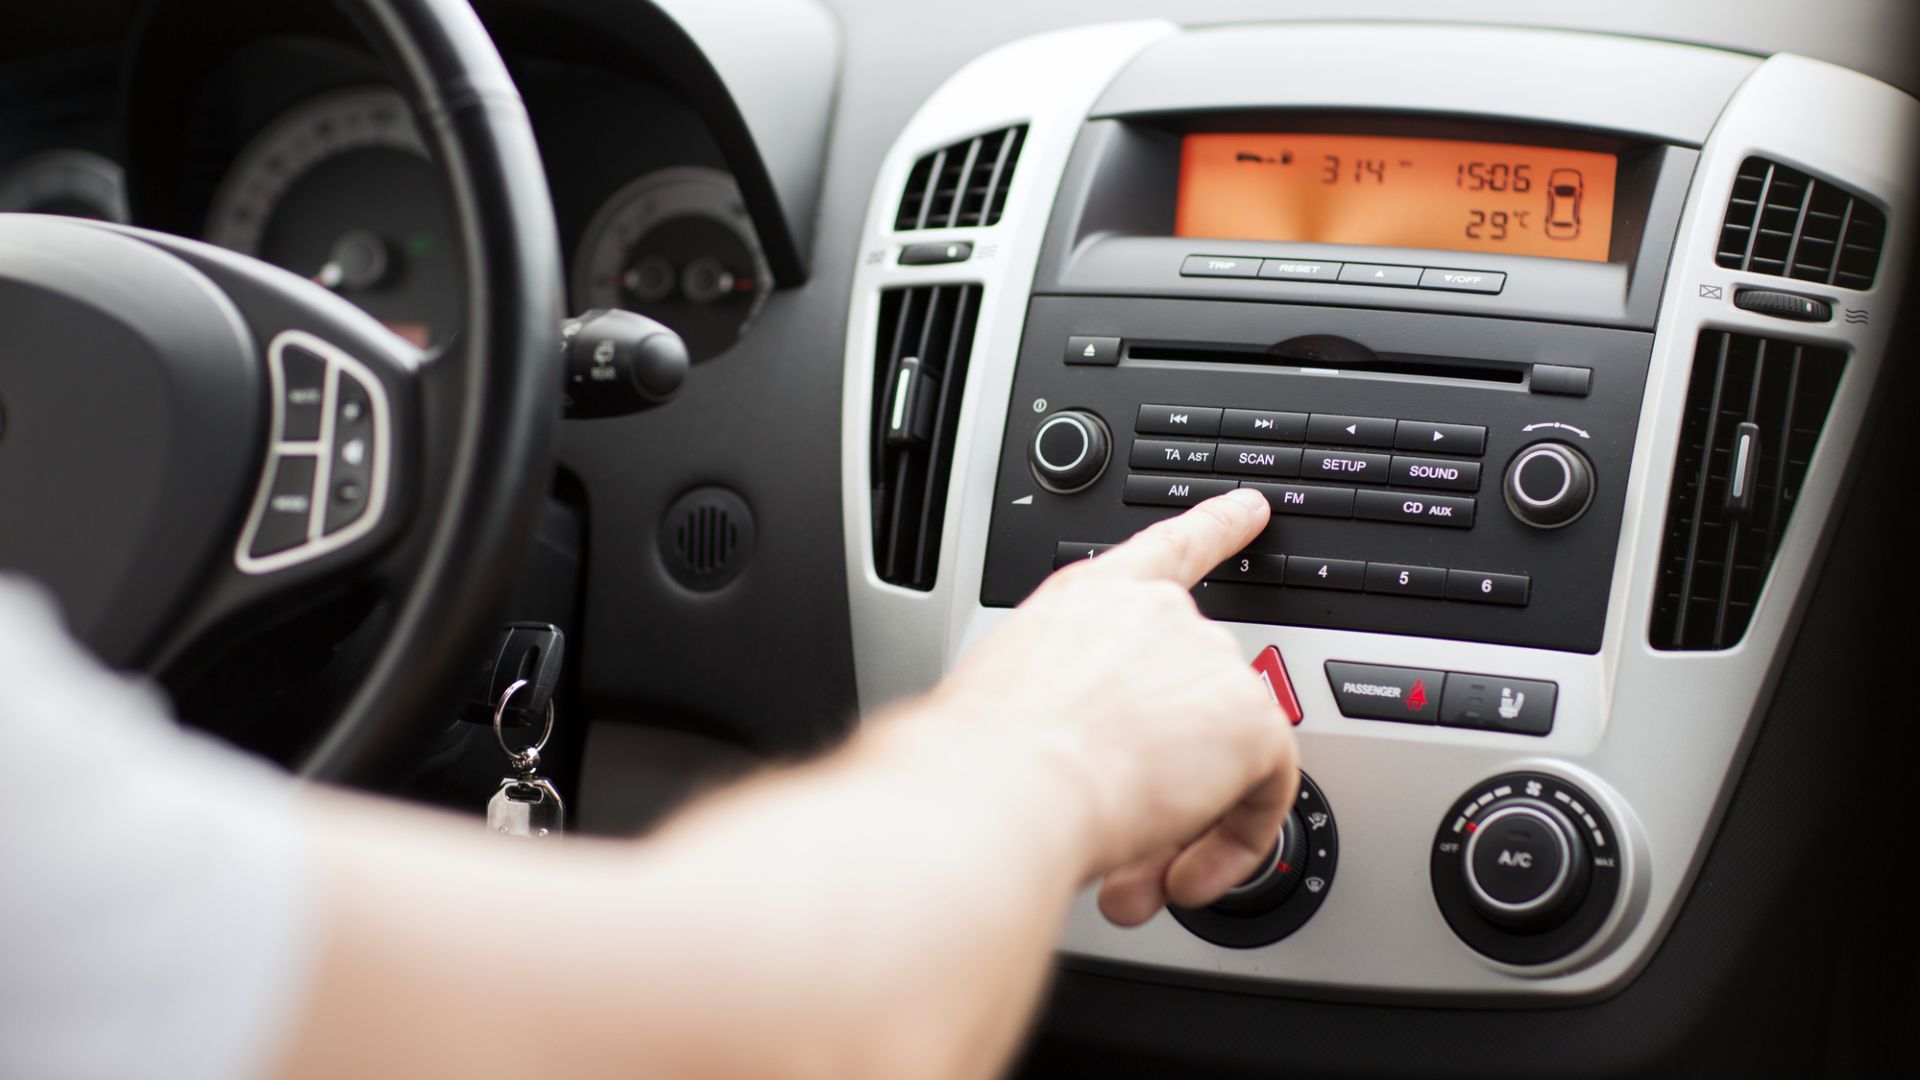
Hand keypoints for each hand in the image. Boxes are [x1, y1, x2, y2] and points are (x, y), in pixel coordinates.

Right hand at [927, 489, 1298, 923]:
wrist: (1001, 786)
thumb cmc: (977, 759)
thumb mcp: (1004, 706)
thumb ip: (1049, 717)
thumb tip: (1047, 771)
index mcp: (1088, 600)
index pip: (1168, 550)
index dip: (1217, 527)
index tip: (1250, 510)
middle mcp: (1156, 616)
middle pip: (1193, 694)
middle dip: (1160, 775)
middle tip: (1119, 838)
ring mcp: (1208, 661)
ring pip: (1223, 752)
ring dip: (1183, 823)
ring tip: (1132, 875)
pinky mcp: (1250, 719)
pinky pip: (1268, 789)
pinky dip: (1235, 844)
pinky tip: (1190, 877)